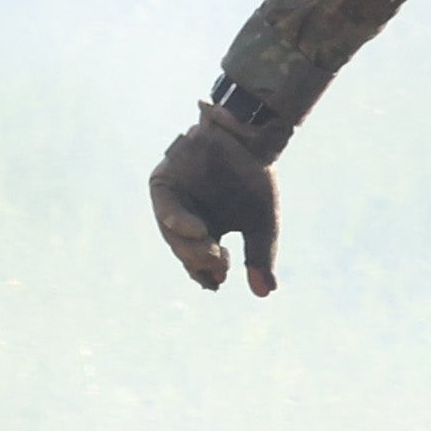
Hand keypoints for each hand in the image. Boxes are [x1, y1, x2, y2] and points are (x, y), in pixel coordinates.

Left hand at [151, 105, 284, 295]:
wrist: (252, 137)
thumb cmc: (256, 178)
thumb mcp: (262, 223)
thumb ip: (260, 256)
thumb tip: (266, 293)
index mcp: (206, 230)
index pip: (198, 262)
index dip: (206, 275)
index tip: (218, 283)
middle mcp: (185, 217)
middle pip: (184, 250)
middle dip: (201, 261)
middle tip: (221, 263)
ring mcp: (172, 200)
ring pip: (171, 233)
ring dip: (189, 246)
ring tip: (211, 250)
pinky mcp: (164, 182)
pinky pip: (164, 206)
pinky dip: (178, 220)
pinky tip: (196, 229)